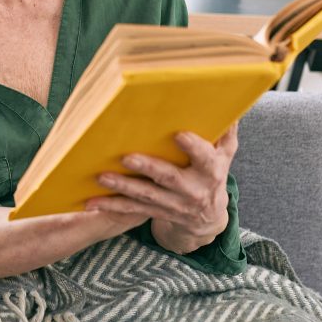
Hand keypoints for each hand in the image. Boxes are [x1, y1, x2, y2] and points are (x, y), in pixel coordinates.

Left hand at [85, 122, 237, 253]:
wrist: (208, 218)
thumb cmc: (214, 175)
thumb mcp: (226, 154)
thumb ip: (226, 130)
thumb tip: (230, 103)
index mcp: (211, 171)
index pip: (204, 158)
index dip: (193, 148)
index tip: (179, 134)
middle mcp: (192, 190)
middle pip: (169, 178)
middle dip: (148, 168)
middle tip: (127, 157)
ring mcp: (173, 204)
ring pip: (146, 195)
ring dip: (123, 187)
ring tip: (101, 177)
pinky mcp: (156, 213)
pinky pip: (132, 210)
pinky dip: (111, 206)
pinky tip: (91, 202)